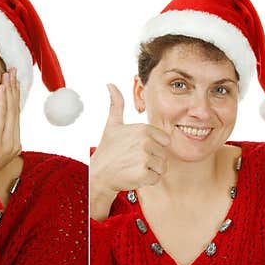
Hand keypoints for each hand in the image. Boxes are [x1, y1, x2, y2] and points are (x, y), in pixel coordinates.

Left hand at [0, 69, 20, 193]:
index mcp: (11, 144)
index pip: (13, 115)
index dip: (13, 97)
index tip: (11, 82)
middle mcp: (13, 142)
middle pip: (15, 109)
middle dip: (14, 88)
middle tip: (13, 72)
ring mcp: (7, 141)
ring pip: (11, 109)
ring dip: (10, 89)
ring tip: (8, 74)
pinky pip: (2, 114)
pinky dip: (3, 99)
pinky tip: (1, 87)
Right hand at [89, 84, 170, 219]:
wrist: (99, 174)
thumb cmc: (108, 149)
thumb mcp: (112, 124)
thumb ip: (116, 104)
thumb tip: (110, 84)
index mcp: (143, 128)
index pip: (164, 140)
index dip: (153, 145)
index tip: (138, 148)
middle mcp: (145, 142)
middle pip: (164, 153)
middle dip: (152, 159)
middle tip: (134, 158)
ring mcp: (145, 158)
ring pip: (162, 166)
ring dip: (151, 170)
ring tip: (135, 166)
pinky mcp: (144, 174)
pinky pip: (157, 178)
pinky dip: (148, 180)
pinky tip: (135, 175)